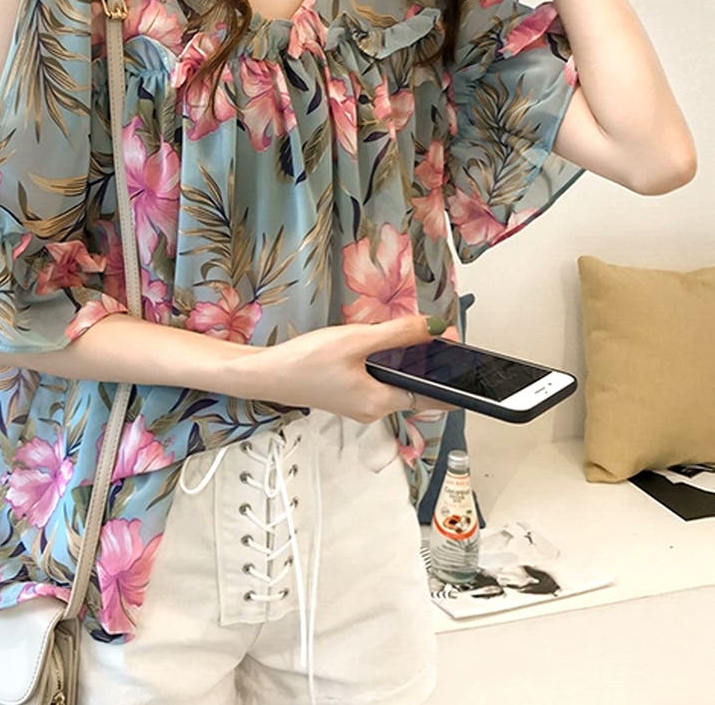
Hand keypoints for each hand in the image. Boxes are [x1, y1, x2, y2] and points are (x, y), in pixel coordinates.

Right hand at [235, 313, 460, 423]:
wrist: (265, 374)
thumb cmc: (306, 361)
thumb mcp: (357, 340)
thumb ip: (399, 334)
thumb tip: (436, 327)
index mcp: (382, 402)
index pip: (434, 396)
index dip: (454, 380)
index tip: (471, 365)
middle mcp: (374, 409)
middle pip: (416, 387)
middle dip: (430, 364)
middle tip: (440, 336)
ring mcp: (360, 405)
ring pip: (396, 382)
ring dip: (406, 362)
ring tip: (412, 336)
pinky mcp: (347, 396)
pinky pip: (378, 381)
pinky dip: (386, 364)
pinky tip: (377, 345)